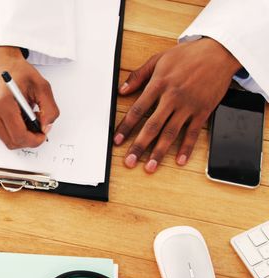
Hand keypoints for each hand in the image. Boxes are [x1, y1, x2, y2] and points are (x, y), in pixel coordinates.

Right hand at [0, 46, 58, 148]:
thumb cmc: (16, 69)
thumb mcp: (41, 85)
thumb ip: (49, 108)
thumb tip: (46, 127)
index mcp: (3, 101)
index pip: (19, 135)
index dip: (34, 140)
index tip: (43, 134)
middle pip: (12, 142)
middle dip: (28, 139)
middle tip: (38, 128)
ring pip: (6, 139)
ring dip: (20, 134)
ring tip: (27, 118)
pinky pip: (0, 132)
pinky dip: (12, 129)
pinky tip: (18, 116)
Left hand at [114, 37, 241, 172]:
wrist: (219, 52)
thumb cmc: (188, 55)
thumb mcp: (159, 59)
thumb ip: (138, 75)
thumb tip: (122, 90)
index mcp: (159, 84)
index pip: (138, 110)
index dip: (126, 127)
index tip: (117, 140)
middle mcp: (172, 97)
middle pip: (152, 126)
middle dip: (139, 146)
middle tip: (129, 161)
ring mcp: (188, 106)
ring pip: (171, 133)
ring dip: (159, 152)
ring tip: (150, 167)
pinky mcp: (203, 111)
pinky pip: (193, 133)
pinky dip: (186, 148)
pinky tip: (179, 160)